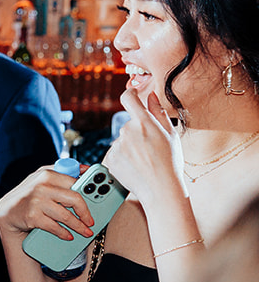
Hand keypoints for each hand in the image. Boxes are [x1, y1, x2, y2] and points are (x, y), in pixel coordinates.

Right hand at [0, 165, 94, 241]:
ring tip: (84, 232)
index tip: (96, 201)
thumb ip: (63, 171)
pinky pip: (54, 226)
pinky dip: (63, 233)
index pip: (76, 183)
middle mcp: (41, 186)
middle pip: (74, 199)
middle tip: (91, 222)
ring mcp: (36, 202)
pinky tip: (68, 236)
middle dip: (85, 212)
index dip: (89, 193)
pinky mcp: (32, 217)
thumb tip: (86, 168)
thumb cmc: (29, 193)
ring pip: (66, 216)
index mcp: (47, 174)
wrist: (7, 210)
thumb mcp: (43, 176)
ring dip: (78, 226)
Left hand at [106, 85, 185, 203]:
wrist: (160, 188)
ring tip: (144, 160)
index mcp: (144, 122)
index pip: (129, 98)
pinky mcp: (109, 159)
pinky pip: (116, 153)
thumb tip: (151, 96)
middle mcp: (127, 132)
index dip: (130, 94)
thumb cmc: (170, 161)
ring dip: (131, 146)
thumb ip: (158, 112)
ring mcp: (116, 146)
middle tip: (151, 148)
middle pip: (129, 125)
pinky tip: (135, 166)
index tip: (132, 94)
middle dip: (138, 132)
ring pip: (122, 140)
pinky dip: (124, 158)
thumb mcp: (170, 134)